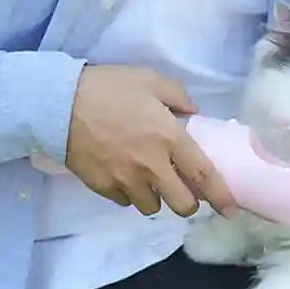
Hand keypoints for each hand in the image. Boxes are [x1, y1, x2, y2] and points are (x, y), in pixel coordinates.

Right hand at [66, 63, 235, 217]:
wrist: (59, 104)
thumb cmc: (108, 88)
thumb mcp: (149, 79)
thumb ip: (178, 96)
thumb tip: (192, 113)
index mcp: (168, 138)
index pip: (203, 175)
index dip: (221, 196)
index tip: (231, 209)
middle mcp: (151, 165)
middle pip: (181, 204)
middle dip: (188, 204)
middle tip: (185, 193)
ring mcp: (126, 180)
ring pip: (152, 207)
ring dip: (156, 198)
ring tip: (149, 182)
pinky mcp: (103, 187)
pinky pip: (125, 202)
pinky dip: (129, 194)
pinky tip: (124, 177)